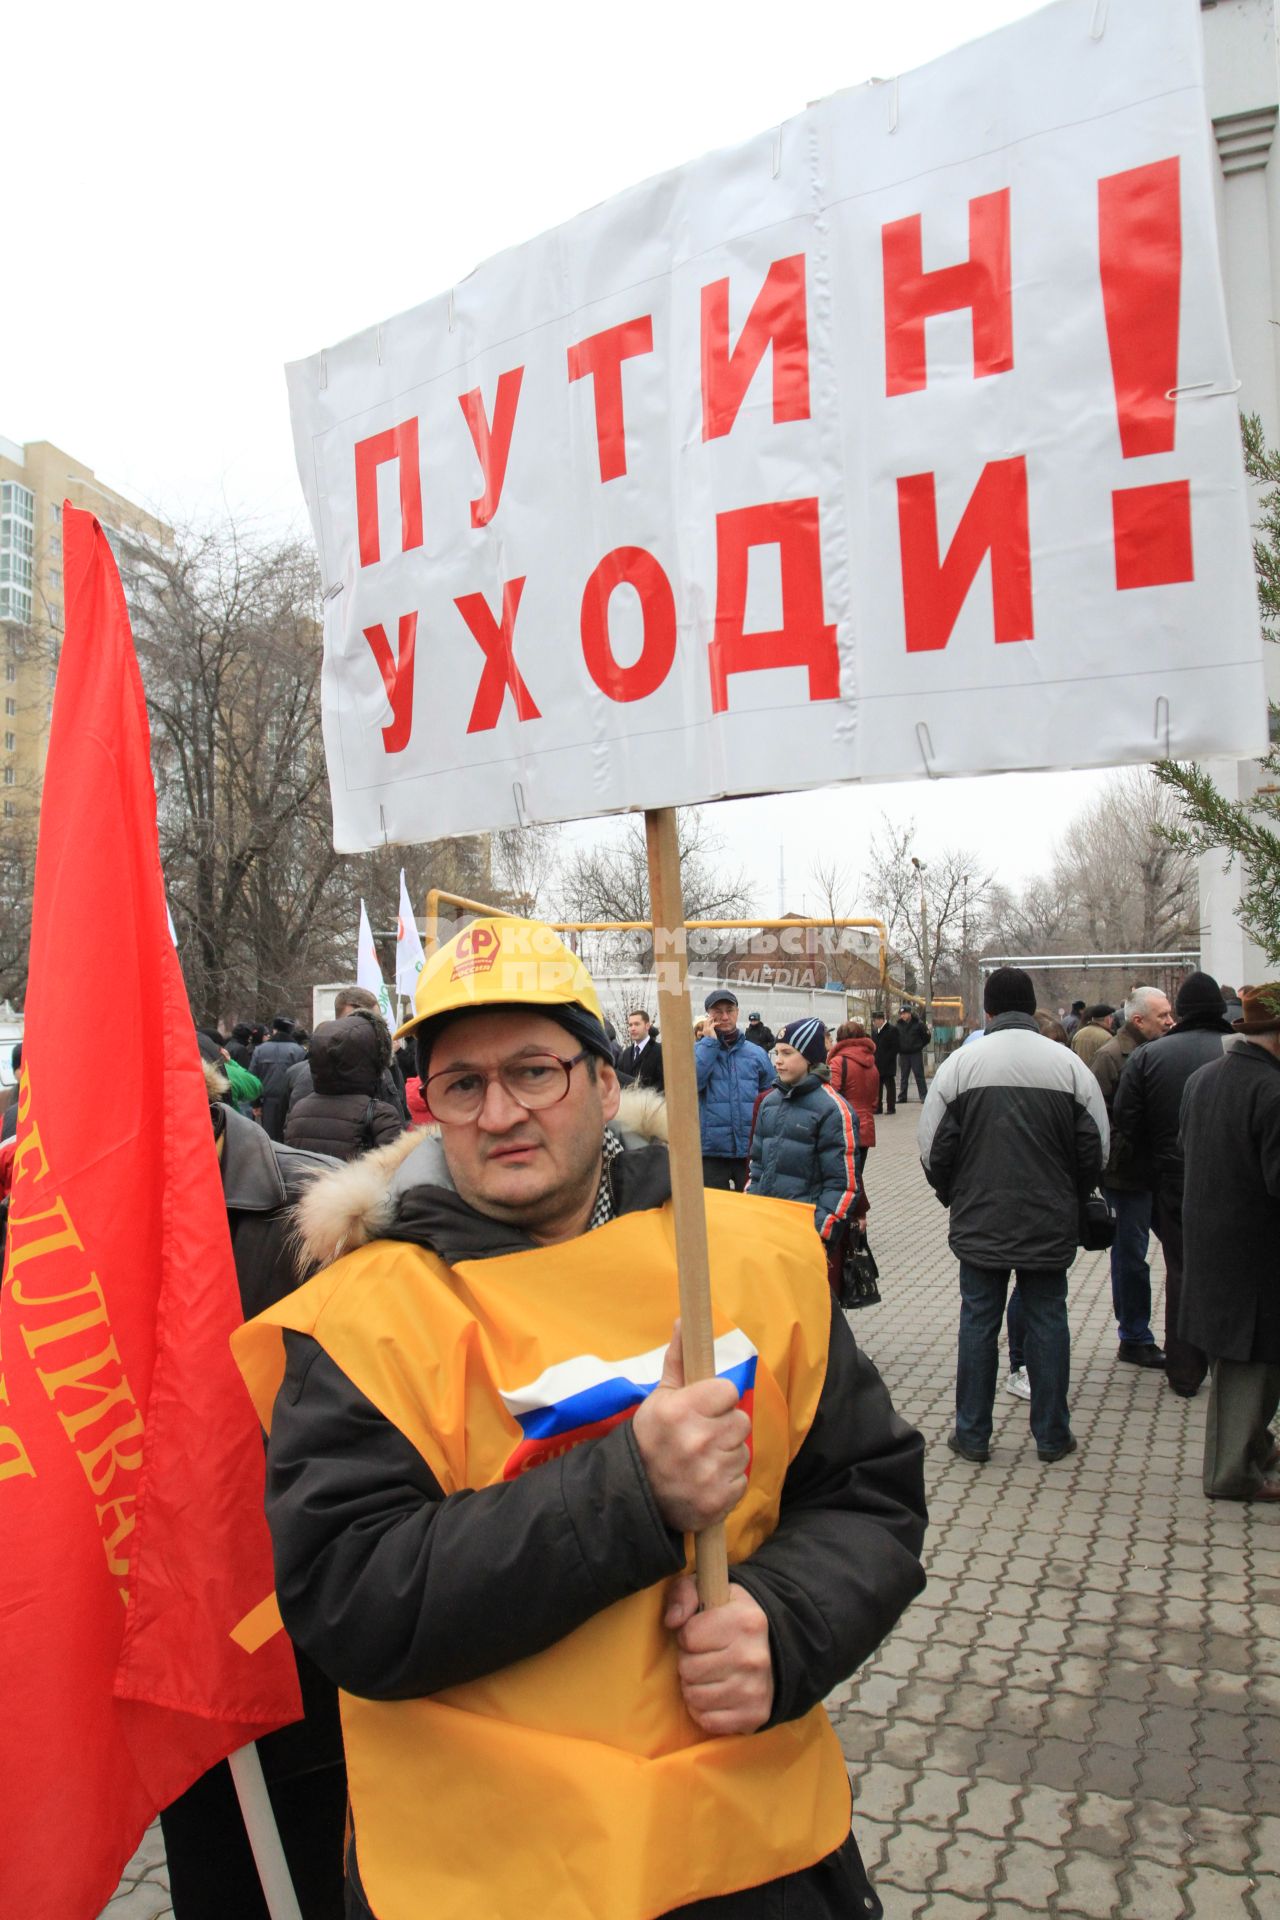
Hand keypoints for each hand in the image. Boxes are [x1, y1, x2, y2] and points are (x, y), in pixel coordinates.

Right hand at [632, 1323, 750, 1533]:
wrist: (635, 1494)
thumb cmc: (651, 1438)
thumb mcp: (660, 1398)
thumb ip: (679, 1360)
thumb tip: (684, 1320)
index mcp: (681, 1410)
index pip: (729, 1391)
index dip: (718, 1400)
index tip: (704, 1409)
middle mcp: (696, 1440)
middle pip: (741, 1421)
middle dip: (724, 1427)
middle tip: (701, 1437)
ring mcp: (708, 1473)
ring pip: (742, 1451)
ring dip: (726, 1455)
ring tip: (701, 1460)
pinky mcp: (718, 1500)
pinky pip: (741, 1480)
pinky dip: (727, 1482)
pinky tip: (706, 1481)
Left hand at [663, 1575, 774, 1734]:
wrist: (773, 1649)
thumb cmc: (730, 1618)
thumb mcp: (709, 1591)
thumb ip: (683, 1594)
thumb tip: (672, 1621)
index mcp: (744, 1620)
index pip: (688, 1636)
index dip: (687, 1636)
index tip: (701, 1635)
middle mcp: (753, 1657)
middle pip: (688, 1668)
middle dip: (689, 1662)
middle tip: (704, 1656)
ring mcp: (755, 1689)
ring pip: (694, 1696)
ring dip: (694, 1686)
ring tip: (709, 1674)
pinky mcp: (755, 1715)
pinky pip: (707, 1720)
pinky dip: (704, 1710)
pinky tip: (715, 1694)